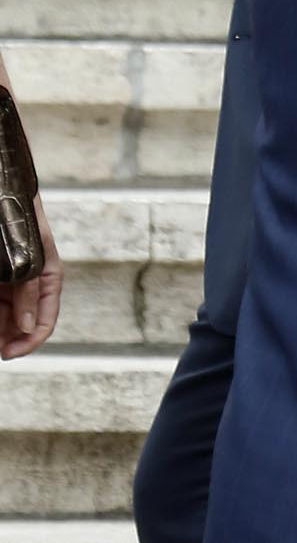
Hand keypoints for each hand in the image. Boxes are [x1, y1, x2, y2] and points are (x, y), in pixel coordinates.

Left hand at [0, 197, 61, 358]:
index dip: (29, 341)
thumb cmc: (14, 217)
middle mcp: (29, 279)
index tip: (8, 353)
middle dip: (8, 336)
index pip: (44, 320)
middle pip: (22, 320)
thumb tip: (30, 327)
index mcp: (46, 277)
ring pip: (5, 312)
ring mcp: (10, 276)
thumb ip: (28, 293)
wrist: (0, 189)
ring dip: (0, 325)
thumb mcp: (26, 260)